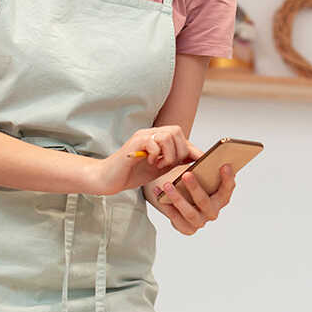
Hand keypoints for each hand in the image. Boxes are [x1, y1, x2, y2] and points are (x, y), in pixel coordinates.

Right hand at [85, 126, 199, 195]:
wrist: (108, 179)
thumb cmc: (132, 173)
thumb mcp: (160, 167)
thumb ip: (175, 161)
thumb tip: (195, 159)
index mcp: (158, 138)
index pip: (181, 137)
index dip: (193, 149)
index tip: (203, 160)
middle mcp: (151, 133)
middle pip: (177, 132)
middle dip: (179, 151)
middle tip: (169, 164)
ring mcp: (143, 136)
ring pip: (168, 135)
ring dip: (168, 153)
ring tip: (159, 164)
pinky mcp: (135, 142)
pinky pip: (154, 142)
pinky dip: (156, 154)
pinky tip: (150, 162)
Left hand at [156, 164, 235, 234]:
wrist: (181, 204)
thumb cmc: (193, 185)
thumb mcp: (201, 176)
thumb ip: (205, 168)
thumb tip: (203, 156)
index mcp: (221, 199)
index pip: (227, 189)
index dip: (227, 178)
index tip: (224, 165)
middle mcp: (212, 212)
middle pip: (205, 201)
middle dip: (195, 188)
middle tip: (186, 174)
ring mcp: (200, 222)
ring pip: (189, 212)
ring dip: (177, 198)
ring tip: (166, 185)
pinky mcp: (186, 229)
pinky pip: (175, 218)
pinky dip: (165, 205)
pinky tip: (158, 191)